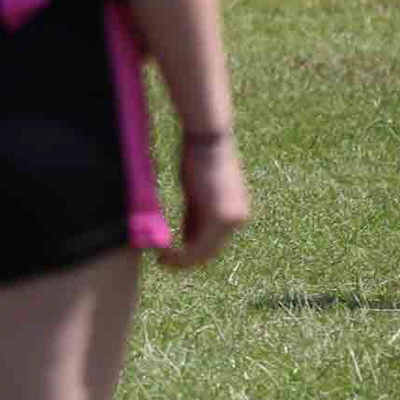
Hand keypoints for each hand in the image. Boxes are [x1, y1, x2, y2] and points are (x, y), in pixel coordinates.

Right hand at [158, 133, 248, 269]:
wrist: (207, 138)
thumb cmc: (198, 155)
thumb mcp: (195, 191)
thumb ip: (194, 214)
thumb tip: (185, 235)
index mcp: (234, 212)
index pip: (213, 240)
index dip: (191, 251)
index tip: (170, 252)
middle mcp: (237, 219)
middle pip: (210, 251)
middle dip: (185, 259)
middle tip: (163, 262)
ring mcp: (231, 220)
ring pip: (204, 252)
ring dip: (182, 259)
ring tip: (162, 260)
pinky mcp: (220, 219)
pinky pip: (198, 246)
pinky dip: (181, 253)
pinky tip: (164, 251)